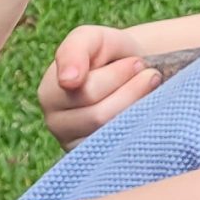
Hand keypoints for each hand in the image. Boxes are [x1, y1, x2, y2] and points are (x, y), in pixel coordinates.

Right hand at [38, 26, 162, 148]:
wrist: (130, 73)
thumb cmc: (108, 54)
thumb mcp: (91, 38)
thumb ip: (75, 49)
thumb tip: (67, 80)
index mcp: (50, 93)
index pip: (85, 92)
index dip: (118, 76)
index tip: (137, 62)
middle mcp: (56, 124)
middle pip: (98, 115)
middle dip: (131, 91)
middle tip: (150, 75)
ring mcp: (75, 146)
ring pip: (111, 132)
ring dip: (138, 107)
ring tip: (150, 89)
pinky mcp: (95, 160)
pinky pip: (119, 150)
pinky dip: (137, 128)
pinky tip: (143, 113)